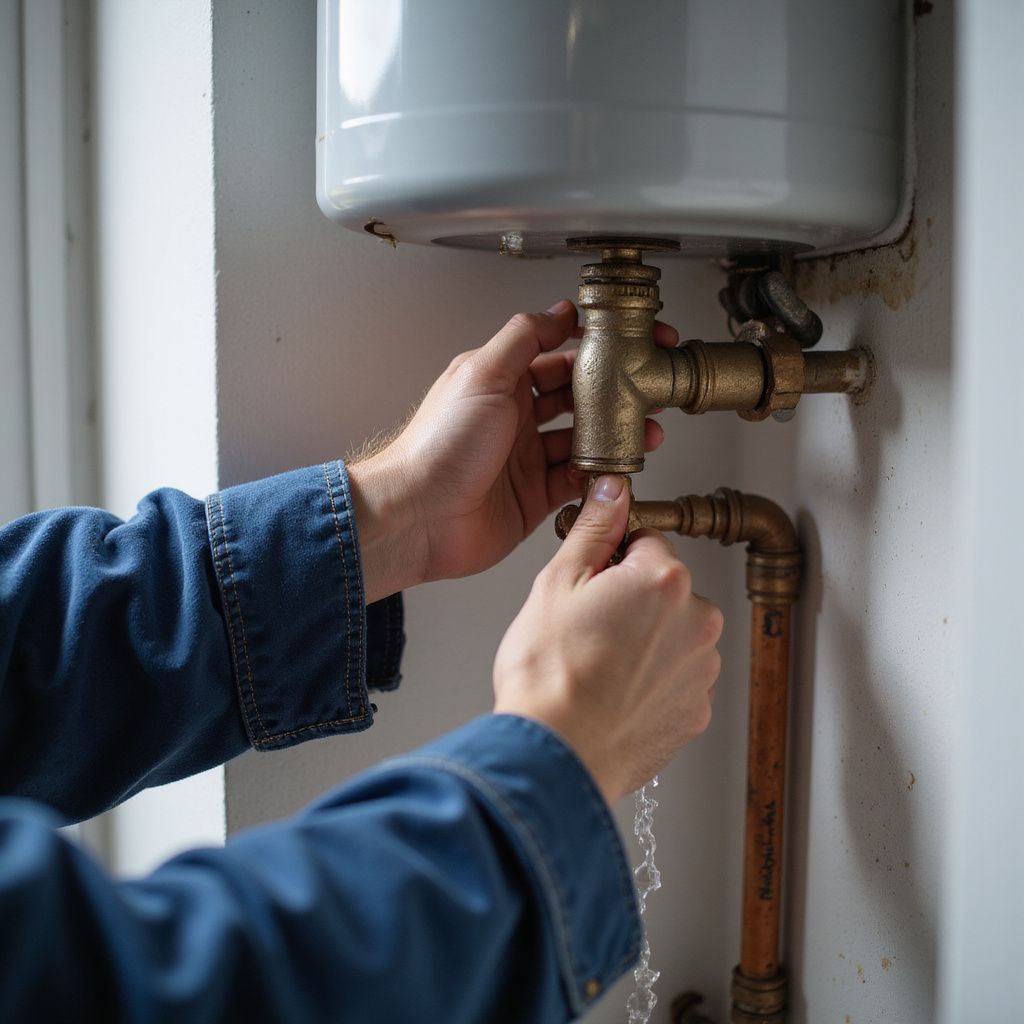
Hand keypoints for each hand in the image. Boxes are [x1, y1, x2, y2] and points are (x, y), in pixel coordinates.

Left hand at [348, 301, 676, 602]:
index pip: (559, 356)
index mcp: (502, 384)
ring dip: (615, 434)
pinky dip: (599, 474)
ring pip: (583, 440)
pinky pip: (577, 481)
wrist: (416, 516)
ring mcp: (526, 459)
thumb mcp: (482, 374)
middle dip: (615, 394)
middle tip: (648, 391)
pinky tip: (615, 467)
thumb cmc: (436, 447)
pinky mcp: (534, 497)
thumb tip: (557, 311)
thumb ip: (522, 338)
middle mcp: (515, 419)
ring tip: (645, 430)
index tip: (633, 343)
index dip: (597, 348)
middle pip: (578, 399)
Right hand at [492, 475, 723, 804]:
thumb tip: (613, 491)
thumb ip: (594, 528)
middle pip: (664, 590)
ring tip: (597, 667)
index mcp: (665, 579)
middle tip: (586, 629)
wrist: (557, 754)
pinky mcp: (697, 713)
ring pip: (671, 636)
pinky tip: (613, 694)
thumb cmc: (550, 674)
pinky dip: (650, 683)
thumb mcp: (558, 582)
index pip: (646, 543)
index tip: (591, 583)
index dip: (611, 561)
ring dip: (644, 643)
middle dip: (631, 602)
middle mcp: (698, 621)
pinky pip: (674, 680)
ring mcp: (701, 671)